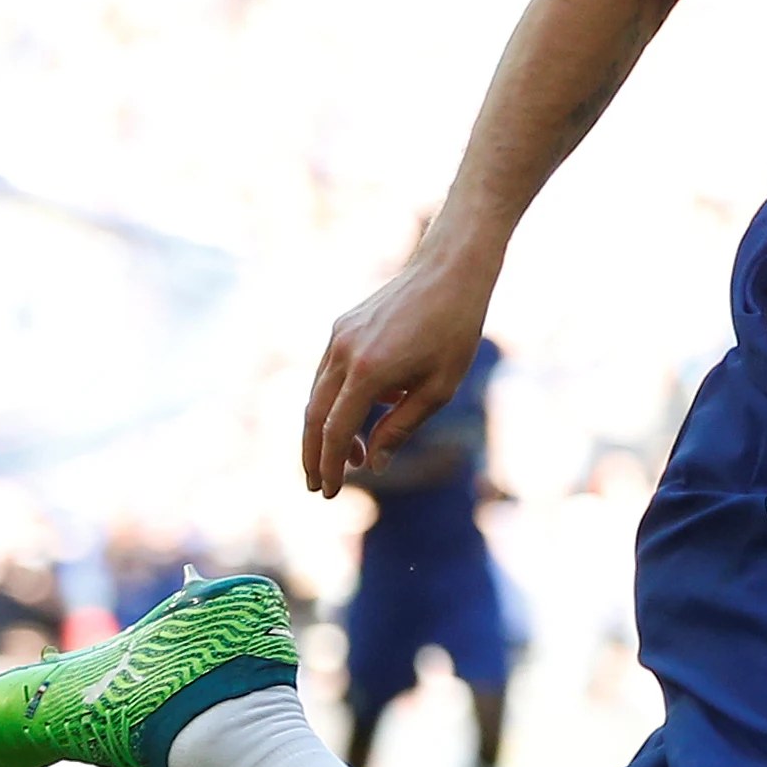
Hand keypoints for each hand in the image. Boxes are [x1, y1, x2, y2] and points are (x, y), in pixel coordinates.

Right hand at [304, 245, 497, 494]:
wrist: (448, 273)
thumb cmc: (454, 332)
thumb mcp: (438, 389)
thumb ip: (400, 427)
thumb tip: (374, 464)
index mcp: (368, 372)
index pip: (334, 431)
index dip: (328, 466)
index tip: (328, 493)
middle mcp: (343, 353)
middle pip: (313, 415)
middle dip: (312, 455)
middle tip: (318, 486)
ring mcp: (338, 337)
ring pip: (317, 394)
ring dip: (325, 430)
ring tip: (350, 458)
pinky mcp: (341, 328)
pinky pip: (329, 373)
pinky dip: (336, 401)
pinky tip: (365, 414)